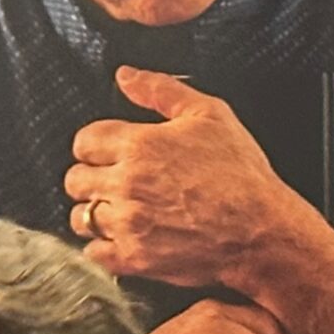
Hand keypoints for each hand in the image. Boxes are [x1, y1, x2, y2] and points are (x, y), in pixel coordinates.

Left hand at [65, 67, 311, 291]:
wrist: (259, 229)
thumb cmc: (240, 173)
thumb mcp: (210, 114)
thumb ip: (162, 90)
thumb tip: (126, 76)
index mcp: (140, 145)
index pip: (83, 141)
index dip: (95, 145)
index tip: (109, 152)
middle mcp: (126, 184)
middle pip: (74, 179)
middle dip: (92, 177)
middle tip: (117, 181)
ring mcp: (125, 223)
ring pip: (79, 216)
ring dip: (94, 212)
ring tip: (122, 208)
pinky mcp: (129, 256)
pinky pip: (91, 250)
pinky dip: (102, 245)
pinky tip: (124, 235)